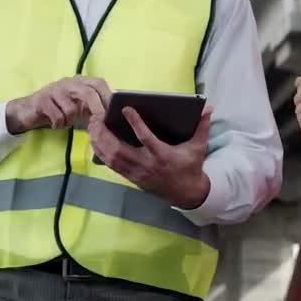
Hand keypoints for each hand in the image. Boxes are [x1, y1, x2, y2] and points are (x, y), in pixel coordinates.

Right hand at [7, 76, 111, 132]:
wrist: (28, 110)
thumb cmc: (58, 108)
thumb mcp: (78, 105)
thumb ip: (93, 106)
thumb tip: (112, 115)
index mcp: (79, 81)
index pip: (99, 83)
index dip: (107, 96)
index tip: (113, 111)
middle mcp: (68, 82)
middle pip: (88, 92)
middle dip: (96, 109)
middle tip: (99, 123)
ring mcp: (54, 90)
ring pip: (71, 109)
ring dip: (70, 120)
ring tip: (64, 120)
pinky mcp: (42, 100)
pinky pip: (57, 117)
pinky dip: (58, 124)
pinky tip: (54, 123)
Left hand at [88, 103, 213, 208]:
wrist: (186, 193)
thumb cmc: (190, 167)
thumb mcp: (198, 147)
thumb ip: (202, 126)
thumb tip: (208, 107)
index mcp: (162, 155)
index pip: (146, 138)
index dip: (136, 124)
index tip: (126, 108)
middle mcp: (146, 164)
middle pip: (119, 150)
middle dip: (105, 134)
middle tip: (97, 116)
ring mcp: (136, 172)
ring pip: (111, 158)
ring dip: (99, 142)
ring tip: (92, 125)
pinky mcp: (131, 177)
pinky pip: (111, 165)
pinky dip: (100, 152)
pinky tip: (94, 140)